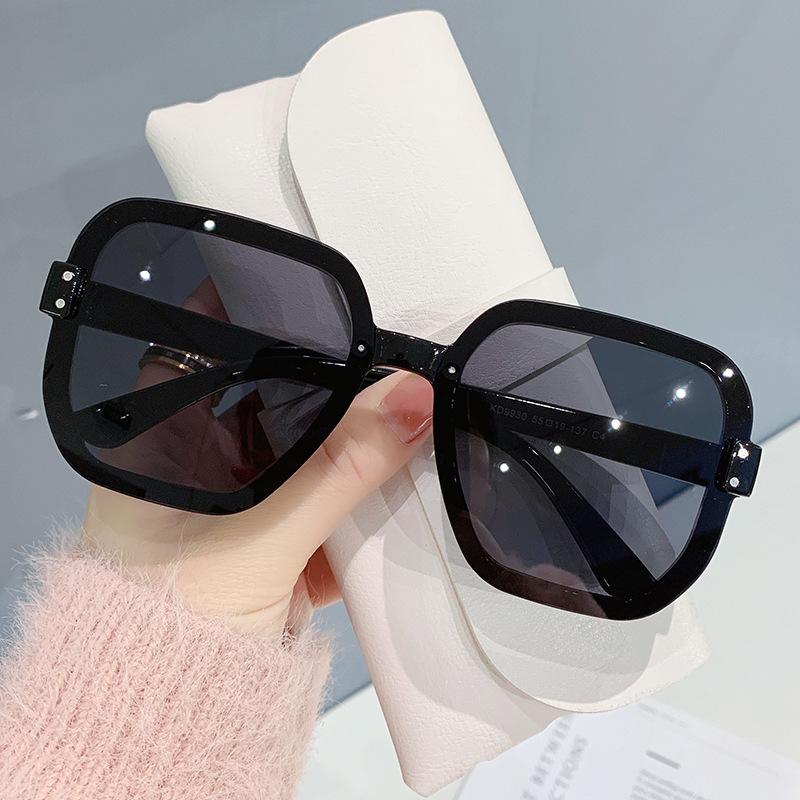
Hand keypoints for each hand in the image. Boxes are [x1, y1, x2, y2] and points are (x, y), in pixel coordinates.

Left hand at [83, 287, 433, 635]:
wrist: (178, 715)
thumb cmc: (173, 618)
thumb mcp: (263, 535)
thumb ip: (340, 468)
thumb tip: (409, 399)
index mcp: (167, 441)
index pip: (221, 354)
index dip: (274, 326)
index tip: (334, 311)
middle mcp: (204, 463)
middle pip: (282, 403)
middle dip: (340, 395)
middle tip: (392, 369)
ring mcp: (245, 502)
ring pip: (313, 454)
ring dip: (359, 452)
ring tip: (406, 421)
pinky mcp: (277, 538)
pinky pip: (328, 501)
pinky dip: (361, 500)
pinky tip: (396, 485)